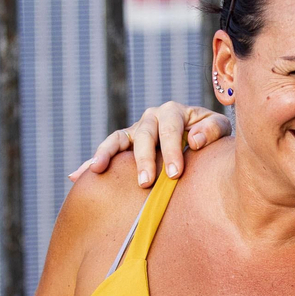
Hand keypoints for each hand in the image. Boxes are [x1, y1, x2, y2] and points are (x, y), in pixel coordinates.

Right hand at [67, 102, 231, 185]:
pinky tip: (75, 177)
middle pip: (143, 136)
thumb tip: (193, 141)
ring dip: (107, 154)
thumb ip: (212, 131)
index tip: (175, 174)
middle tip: (146, 183)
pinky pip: (106, 152)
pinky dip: (91, 163)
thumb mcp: (219, 129)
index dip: (172, 151)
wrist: (202, 137)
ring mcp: (135, 130)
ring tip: (98, 170)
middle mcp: (151, 117)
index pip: (170, 130)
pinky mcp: (125, 144)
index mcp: (173, 112)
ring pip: (118, 140)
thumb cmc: (210, 134)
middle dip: (144, 160)